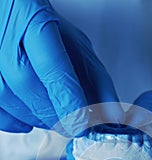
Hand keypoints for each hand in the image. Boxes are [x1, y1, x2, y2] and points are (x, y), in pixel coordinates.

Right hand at [0, 0, 120, 134]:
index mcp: (33, 22)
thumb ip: (98, 81)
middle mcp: (4, 40)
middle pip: (31, 90)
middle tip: (73, 124)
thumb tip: (113, 117)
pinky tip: (31, 119)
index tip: (83, 124)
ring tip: (56, 117)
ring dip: (39, 119)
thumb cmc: (45, 29)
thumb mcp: (77, 46)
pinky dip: (16, 122)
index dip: (70, 103)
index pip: (53, 70)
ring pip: (12, 102)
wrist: (9, 14)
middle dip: (57, 116)